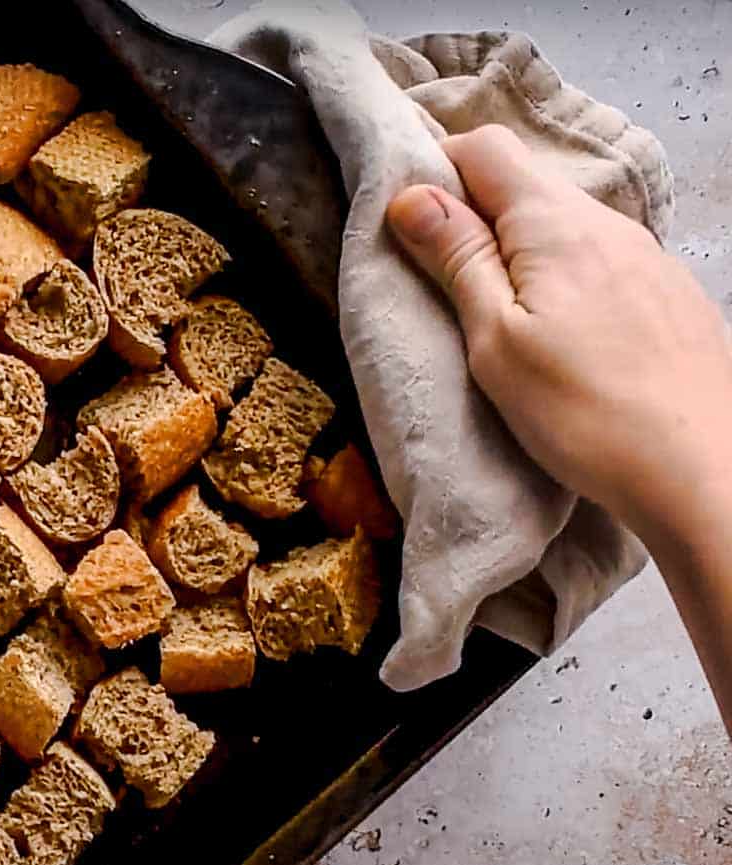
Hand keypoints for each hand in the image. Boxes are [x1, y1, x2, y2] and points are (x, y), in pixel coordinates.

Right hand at [385, 124, 731, 543]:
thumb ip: (456, 259)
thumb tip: (412, 195)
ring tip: (500, 320)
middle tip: (443, 283)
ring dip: (518, 253)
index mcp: (556, 224)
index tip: (410, 226)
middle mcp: (608, 222)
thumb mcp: (493, 340)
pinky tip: (561, 340)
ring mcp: (647, 256)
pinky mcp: (668, 294)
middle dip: (474, 216)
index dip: (437, 170)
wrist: (702, 470)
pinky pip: (600, 261)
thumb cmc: (584, 414)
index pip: (485, 147)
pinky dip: (562, 279)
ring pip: (563, 226)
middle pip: (525, 184)